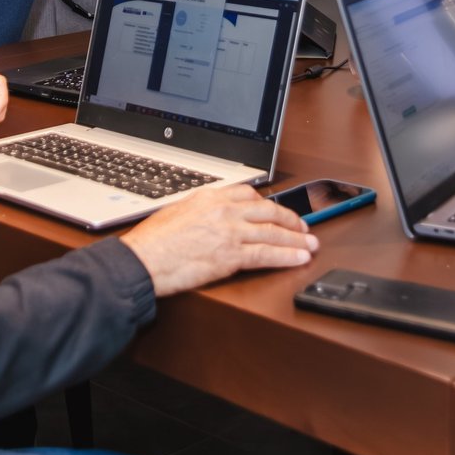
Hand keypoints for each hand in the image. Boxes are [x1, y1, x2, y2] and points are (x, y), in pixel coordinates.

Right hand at [120, 184, 317, 296]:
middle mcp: (224, 210)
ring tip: (310, 244)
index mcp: (210, 197)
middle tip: (304, 227)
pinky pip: (267, 254)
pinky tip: (299, 258)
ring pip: (273, 233)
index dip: (269, 204)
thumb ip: (198, 211)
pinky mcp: (232, 255)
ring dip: (296, 239)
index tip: (277, 210)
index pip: (249, 195)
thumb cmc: (152, 242)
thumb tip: (207, 217)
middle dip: (290, 220)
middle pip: (268, 211)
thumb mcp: (176, 212)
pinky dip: (287, 256)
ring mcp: (230, 232)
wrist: (143, 259)